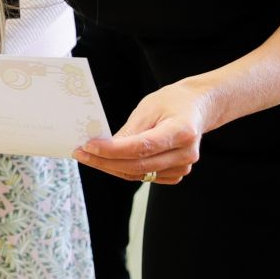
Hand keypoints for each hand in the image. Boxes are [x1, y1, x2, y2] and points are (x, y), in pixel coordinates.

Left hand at [74, 78, 213, 185]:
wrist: (198, 107)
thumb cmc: (173, 101)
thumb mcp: (148, 107)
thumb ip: (129, 130)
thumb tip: (105, 147)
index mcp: (181, 132)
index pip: (142, 147)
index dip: (112, 150)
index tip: (89, 146)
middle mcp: (186, 153)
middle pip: (138, 166)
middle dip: (105, 162)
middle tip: (81, 153)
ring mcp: (184, 166)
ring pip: (139, 175)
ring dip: (112, 167)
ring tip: (90, 156)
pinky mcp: (178, 173)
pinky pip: (146, 177)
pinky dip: (125, 170)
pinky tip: (110, 160)